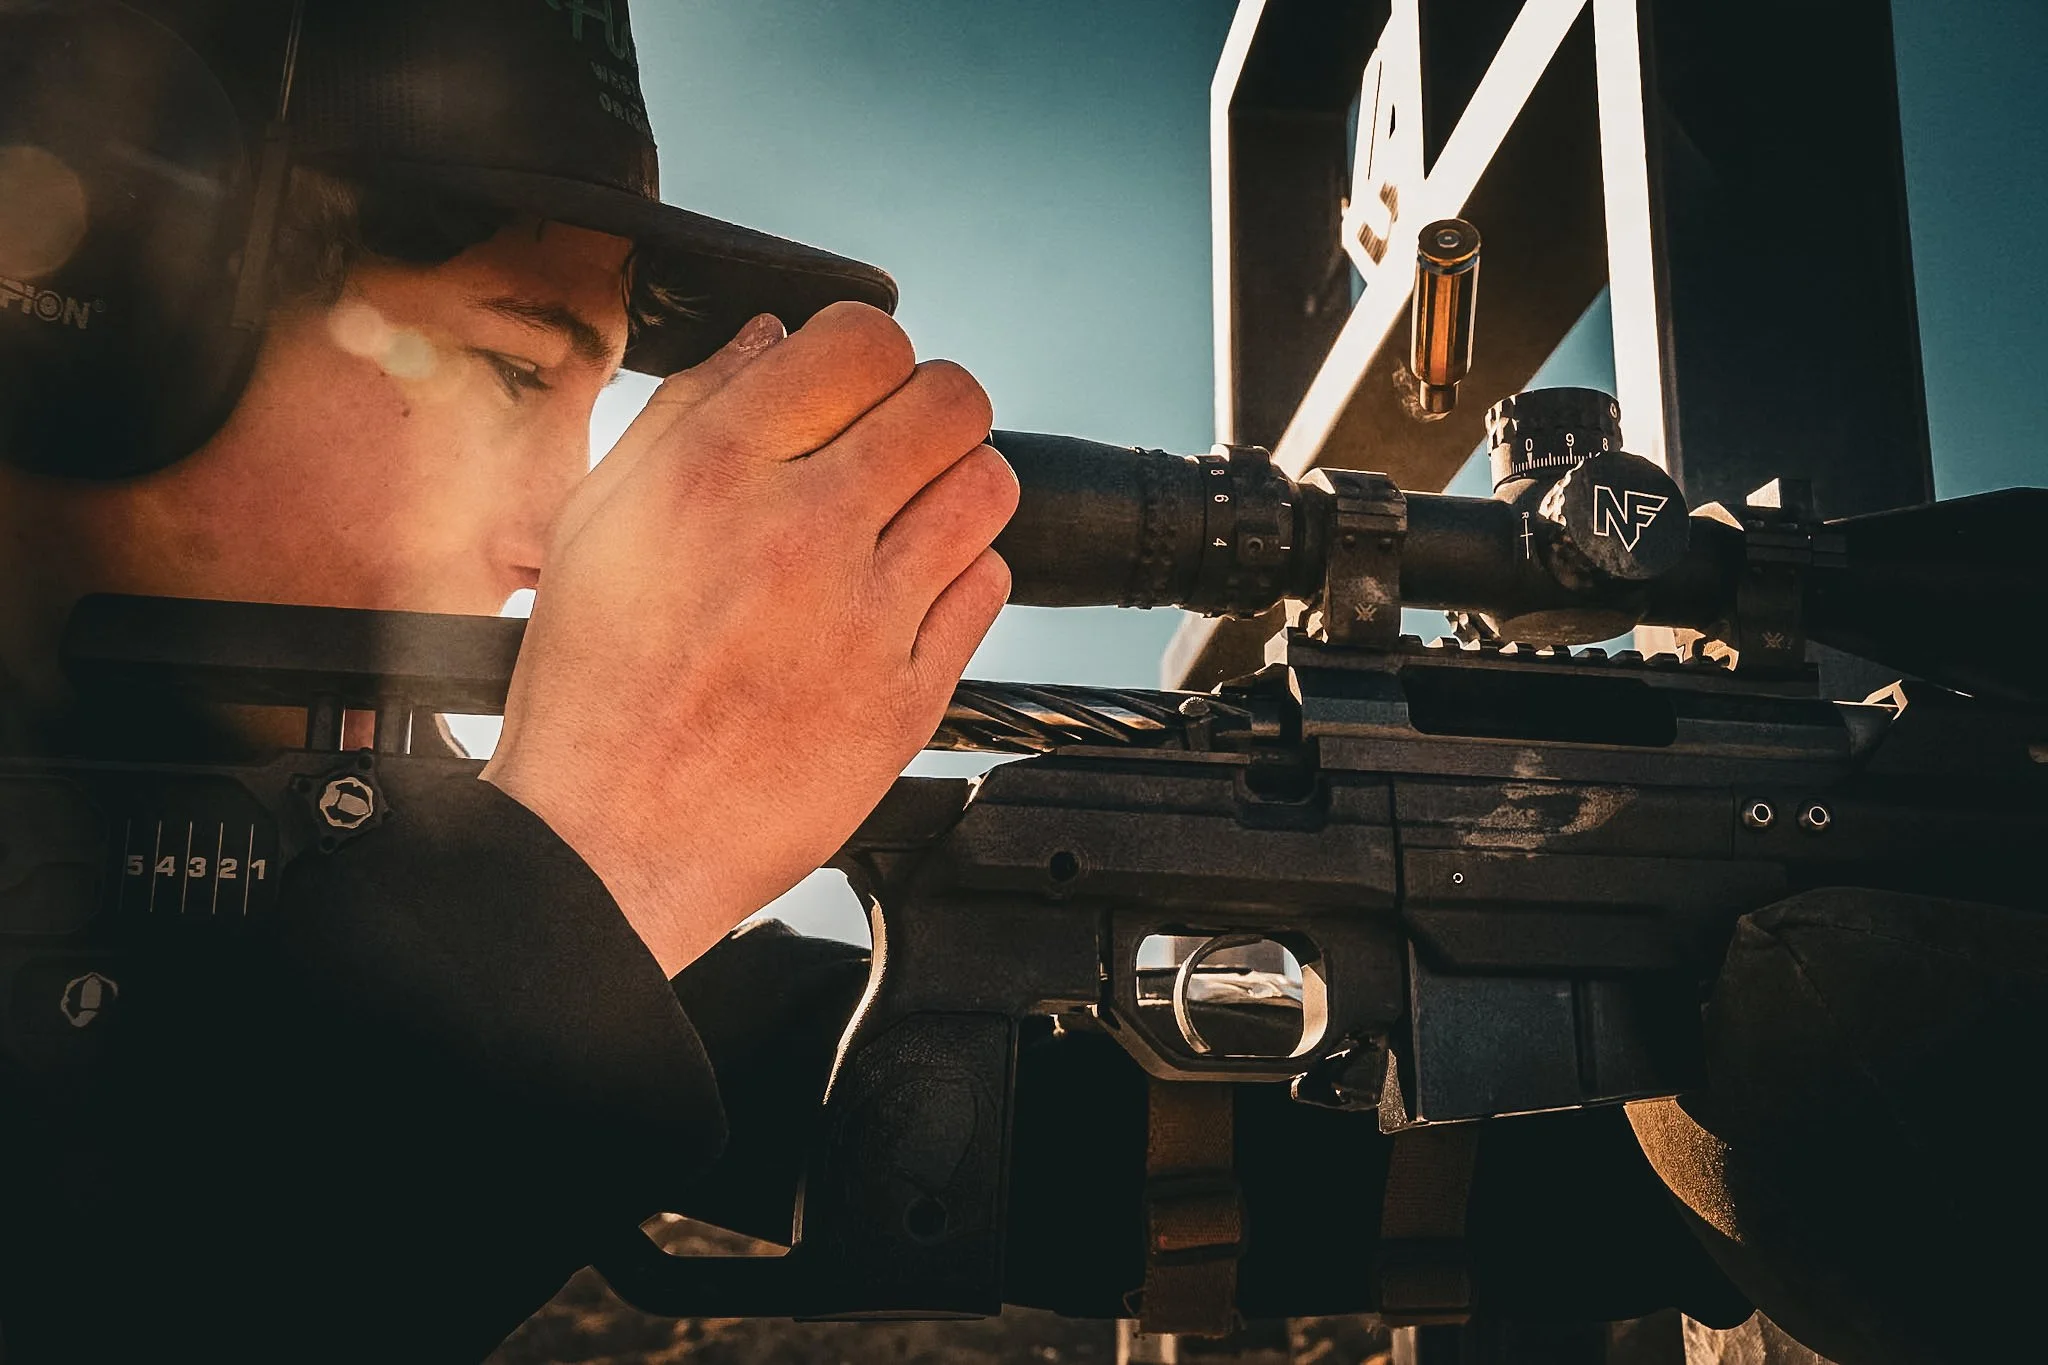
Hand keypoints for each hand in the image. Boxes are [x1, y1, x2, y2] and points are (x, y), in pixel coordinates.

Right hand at [483, 303, 1015, 975]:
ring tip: (907, 521)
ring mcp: (864, 615)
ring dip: (956, 488)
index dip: (872, 353)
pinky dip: (958, 580)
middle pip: (951, 399)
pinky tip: (900, 600)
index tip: (858, 386)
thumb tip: (770, 340)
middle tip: (898, 448)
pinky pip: (986, 587)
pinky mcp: (907, 693)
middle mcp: (800, 529)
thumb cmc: (593, 688)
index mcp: (716, 471)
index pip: (865, 340)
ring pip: (987, 485)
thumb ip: (687, 412)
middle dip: (931, 410)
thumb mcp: (598, 523)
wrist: (606, 842)